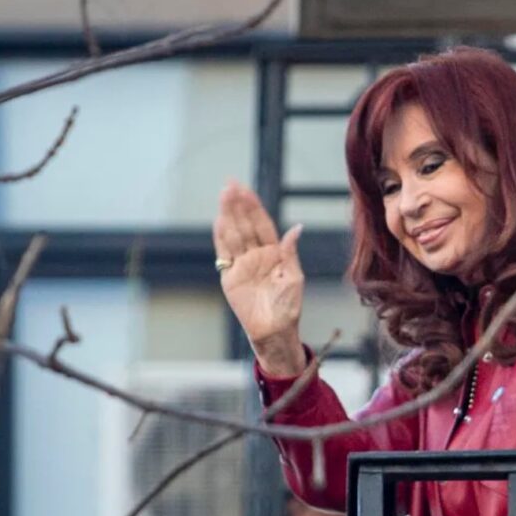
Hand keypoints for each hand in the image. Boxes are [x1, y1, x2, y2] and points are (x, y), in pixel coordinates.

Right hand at [212, 180, 304, 375]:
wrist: (274, 330)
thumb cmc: (288, 307)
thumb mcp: (294, 277)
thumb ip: (290, 252)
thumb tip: (296, 228)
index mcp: (274, 253)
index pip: (262, 224)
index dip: (254, 207)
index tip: (247, 189)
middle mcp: (256, 255)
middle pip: (245, 225)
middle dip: (238, 205)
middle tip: (230, 184)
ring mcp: (242, 265)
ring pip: (234, 235)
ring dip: (228, 215)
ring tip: (224, 195)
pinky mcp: (230, 277)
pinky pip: (224, 254)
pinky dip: (221, 237)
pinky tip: (219, 221)